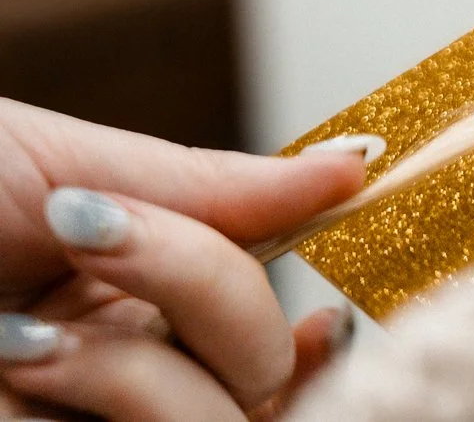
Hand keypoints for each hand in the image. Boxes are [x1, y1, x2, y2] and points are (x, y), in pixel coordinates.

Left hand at [0, 100, 372, 421]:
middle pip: (260, 370)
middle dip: (208, 289)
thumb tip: (357, 160)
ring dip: (133, 368)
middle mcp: (122, 368)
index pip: (262, 333)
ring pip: (214, 420)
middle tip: (96, 231)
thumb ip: (218, 184)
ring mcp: (85, 418)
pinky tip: (12, 369)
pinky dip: (93, 389)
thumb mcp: (74, 167)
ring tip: (25, 328)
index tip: (323, 318)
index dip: (314, 340)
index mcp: (138, 297)